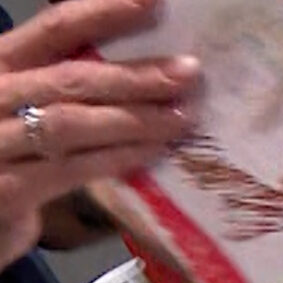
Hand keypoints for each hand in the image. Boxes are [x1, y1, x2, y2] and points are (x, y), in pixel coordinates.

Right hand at [0, 0, 199, 265]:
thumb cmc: (8, 150)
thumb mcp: (27, 103)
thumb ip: (68, 83)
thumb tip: (150, 67)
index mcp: (1, 63)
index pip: (55, 29)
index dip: (106, 12)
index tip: (156, 3)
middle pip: (70, 78)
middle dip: (135, 75)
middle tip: (189, 71)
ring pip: (72, 124)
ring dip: (135, 120)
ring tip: (183, 117)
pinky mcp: (9, 190)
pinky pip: (72, 170)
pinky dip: (118, 158)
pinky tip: (154, 152)